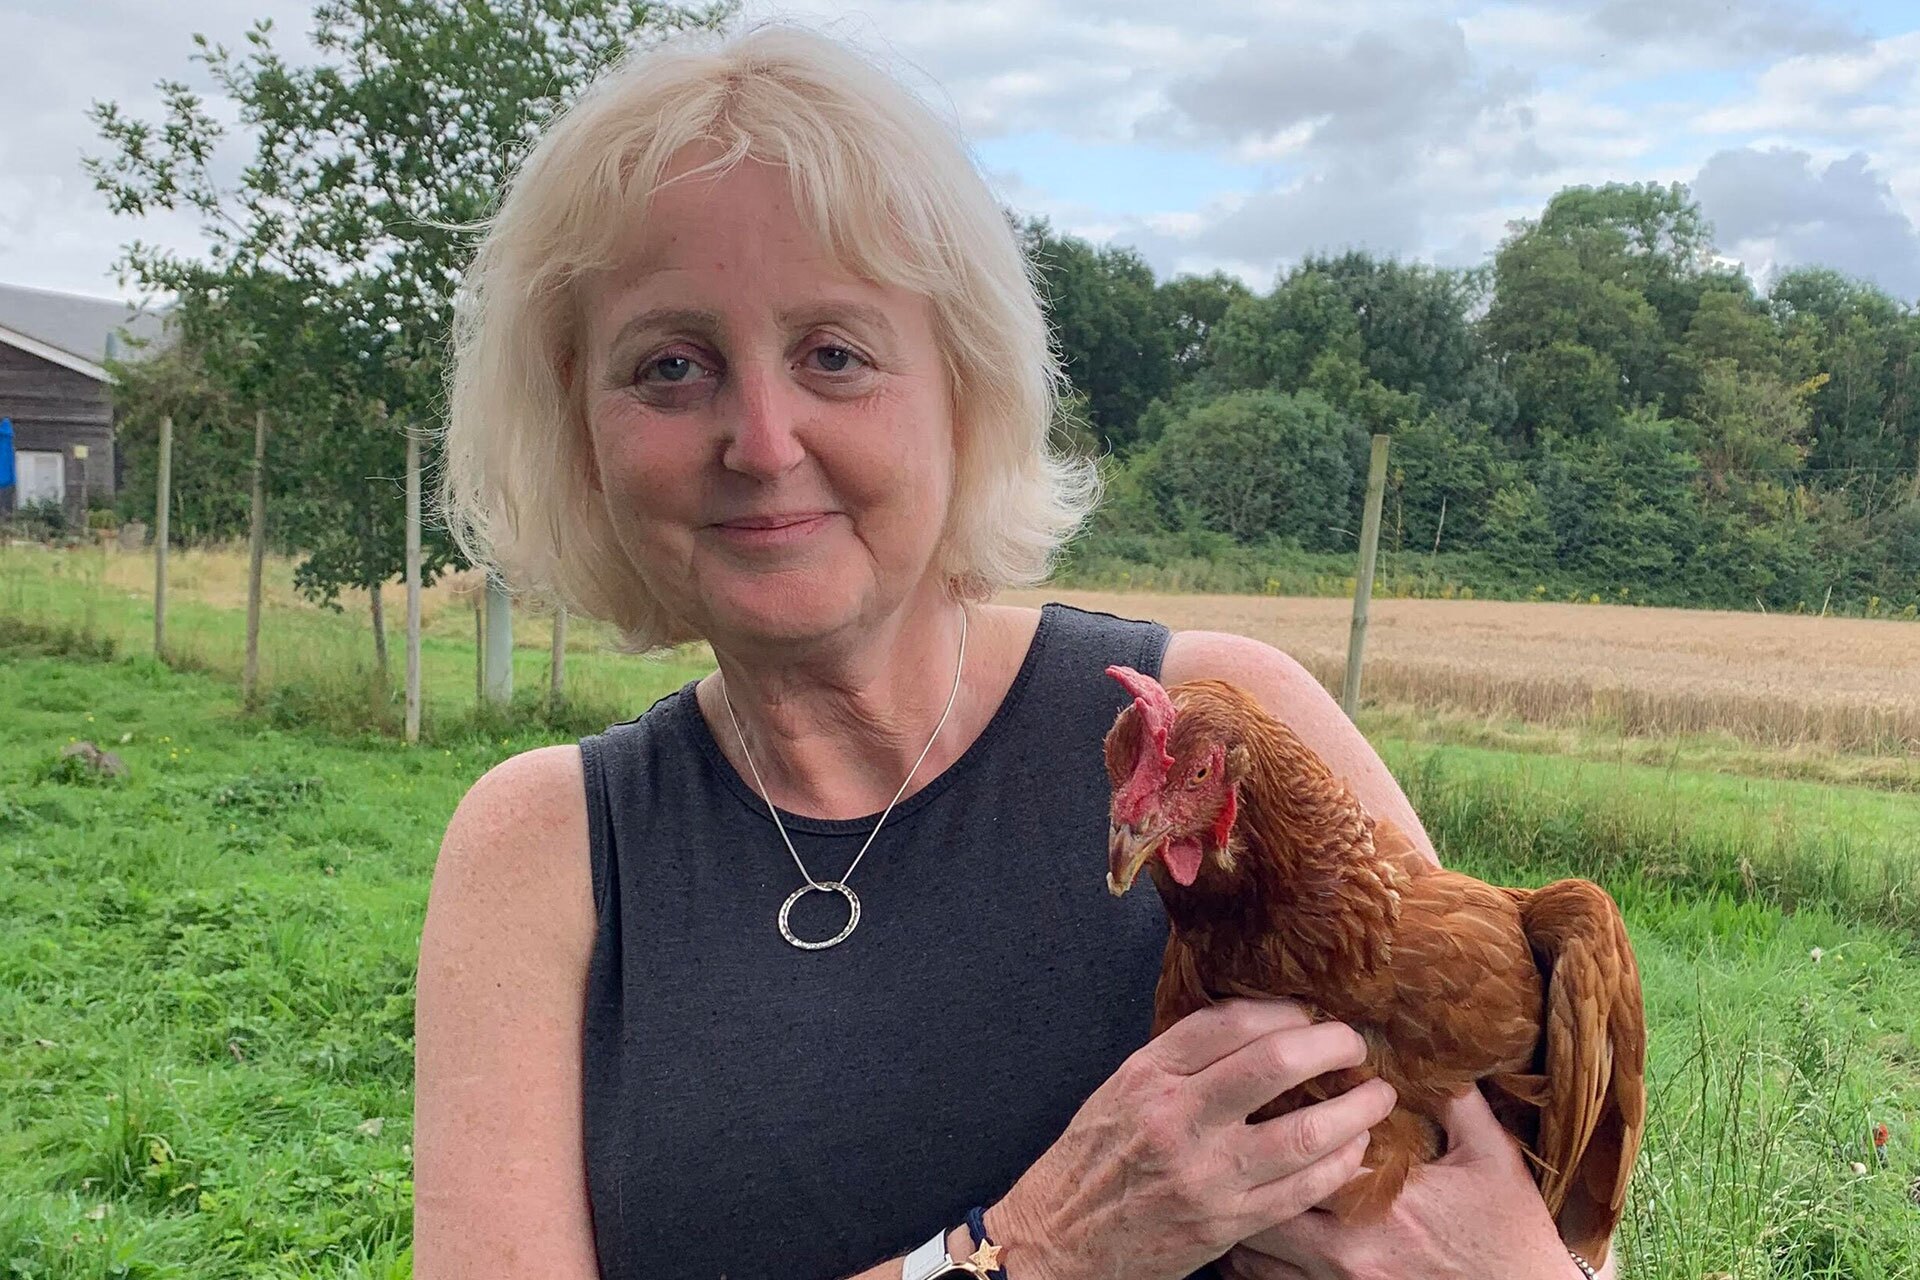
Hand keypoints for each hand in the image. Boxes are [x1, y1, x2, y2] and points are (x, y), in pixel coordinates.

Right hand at [985, 998, 1398, 1279]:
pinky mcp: (1224, 1223)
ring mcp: (1202, 1175)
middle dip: (1331, 1047)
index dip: (1284, 1011)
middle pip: (1273, 1064)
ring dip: (1354, 1111)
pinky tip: (1354, 1150)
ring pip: (1302, 1133)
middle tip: (1355, 1044)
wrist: (1057, 1241)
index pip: (1229, 1022)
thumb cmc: (1091, 1161)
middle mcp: (1175, 1118)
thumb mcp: (1121, 1091)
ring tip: (1377, 1097)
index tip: (1310, 1014)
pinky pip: (1300, 1190)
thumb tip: (1254, 1031)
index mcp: (1147, 1076)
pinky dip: (1339, 1166)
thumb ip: (1180, 1063)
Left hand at [1218, 1086, 1582, 1279]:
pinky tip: (1257, 1238)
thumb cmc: (1511, 1233)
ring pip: (1253, 1257)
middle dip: (1243, 1170)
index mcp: (1380, 1200)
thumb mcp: (1492, 1157)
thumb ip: (1456, 1101)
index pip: (1302, 1149)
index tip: (1266, 1097)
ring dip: (1242, 1220)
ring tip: (1238, 1185)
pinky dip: (1256, 1264)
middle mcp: (1349, 1250)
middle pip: (1260, 1205)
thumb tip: (1425, 1049)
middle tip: (1235, 1138)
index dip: (1276, 1119)